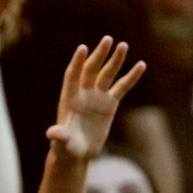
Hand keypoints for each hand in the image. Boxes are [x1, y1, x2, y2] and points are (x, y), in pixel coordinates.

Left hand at [45, 36, 143, 162]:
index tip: (82, 48)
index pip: (72, 76)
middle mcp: (83, 94)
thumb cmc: (65, 148)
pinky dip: (131, 77)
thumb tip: (51, 133)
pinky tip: (141, 65)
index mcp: (69, 99)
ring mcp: (97, 97)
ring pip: (107, 75)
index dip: (77, 62)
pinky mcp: (109, 104)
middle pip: (91, 70)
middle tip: (108, 40)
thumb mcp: (61, 143)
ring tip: (123, 45)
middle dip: (99, 56)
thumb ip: (59, 136)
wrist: (76, 153)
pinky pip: (122, 87)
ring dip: (115, 61)